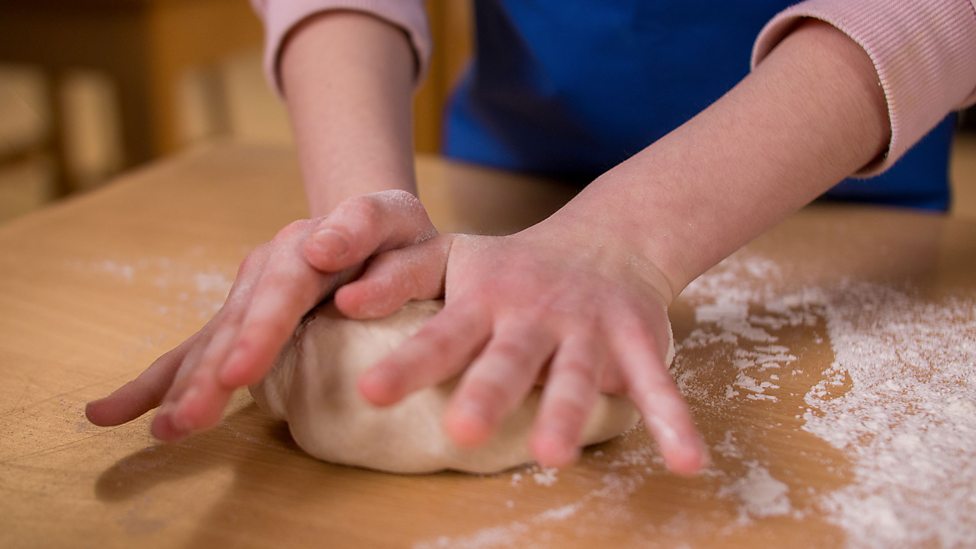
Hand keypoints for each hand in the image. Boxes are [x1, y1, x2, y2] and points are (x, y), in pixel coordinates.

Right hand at [85, 190, 436, 439]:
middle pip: (235, 323)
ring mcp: (246, 292)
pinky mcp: (238, 317)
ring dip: (183, 387)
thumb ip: (371, 239)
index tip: (239, 373)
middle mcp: (265, 267)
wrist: (368, 225)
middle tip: (189, 421)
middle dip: (210, 375)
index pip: (283, 289)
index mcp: (305, 245)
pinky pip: (191, 351)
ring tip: (164, 430)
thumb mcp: (398, 224)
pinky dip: (154, 382)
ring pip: (210, 342)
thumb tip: (329, 266)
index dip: (260, 331)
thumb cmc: (393, 235)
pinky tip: (108, 413)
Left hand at [344, 223, 707, 474]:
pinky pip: (655, 385)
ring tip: (551, 456)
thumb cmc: (512, 264)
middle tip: (461, 431)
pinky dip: (672, 421)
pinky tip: (687, 461)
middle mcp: (533, 315)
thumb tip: (339, 300)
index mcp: (484, 299)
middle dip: (487, 392)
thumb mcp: (454, 257)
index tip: (370, 392)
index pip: (440, 334)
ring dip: (567, 413)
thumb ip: (401, 277)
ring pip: (577, 374)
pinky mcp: (634, 342)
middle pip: (509, 358)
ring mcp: (587, 329)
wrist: (605, 239)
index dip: (408, 364)